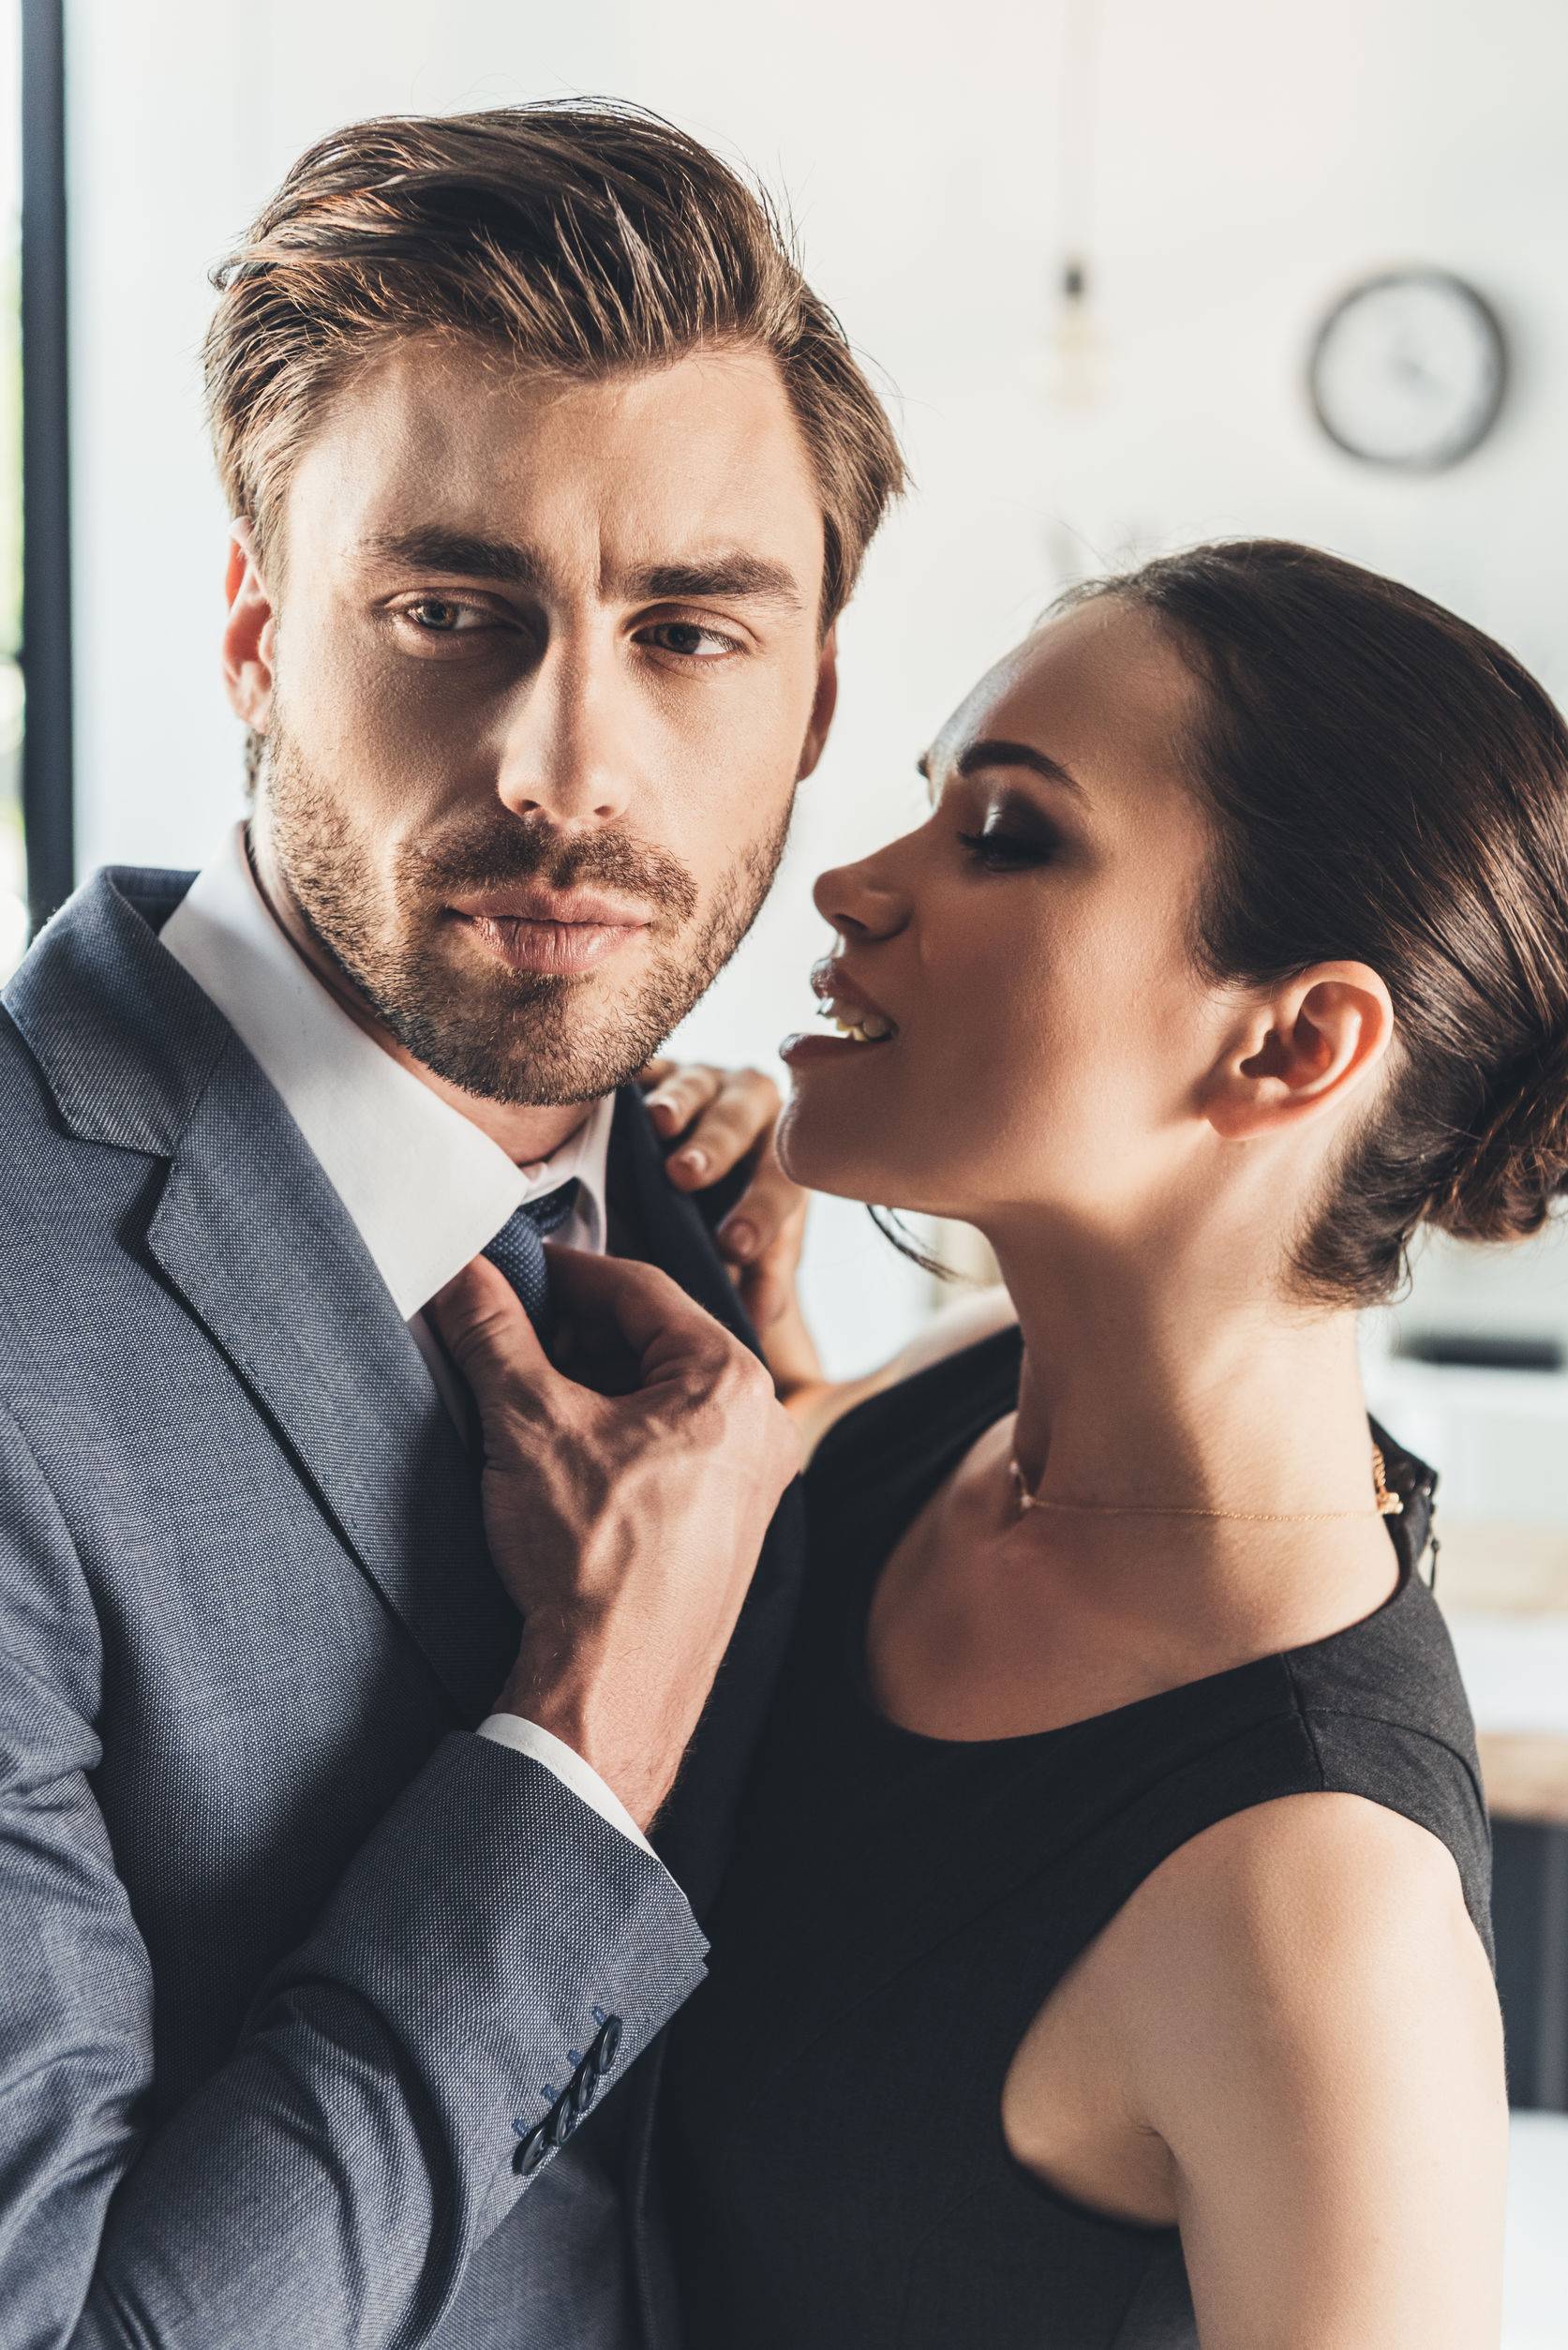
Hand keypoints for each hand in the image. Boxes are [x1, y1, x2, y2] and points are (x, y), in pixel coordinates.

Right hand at [430, 1247, 801, 1829]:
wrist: (611, 1691)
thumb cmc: (592, 1565)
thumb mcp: (528, 1424)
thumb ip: (493, 1334)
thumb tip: (468, 1276)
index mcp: (732, 1383)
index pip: (639, 1289)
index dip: (564, 1273)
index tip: (512, 1273)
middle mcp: (761, 1425)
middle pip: (653, 1341)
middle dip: (573, 1334)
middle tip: (504, 1336)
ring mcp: (751, 1480)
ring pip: (659, 1396)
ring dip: (589, 1385)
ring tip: (518, 1397)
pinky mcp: (727, 1526)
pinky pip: (670, 1447)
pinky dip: (613, 1434)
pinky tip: (555, 1454)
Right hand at [635, 1056, 824, 1395]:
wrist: (685, 1171)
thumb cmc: (719, 1216)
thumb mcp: (745, 1252)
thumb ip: (757, 1281)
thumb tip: (760, 1318)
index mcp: (780, 1155)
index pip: (780, 1184)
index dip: (758, 1213)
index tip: (733, 1247)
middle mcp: (748, 1108)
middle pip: (742, 1120)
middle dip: (717, 1146)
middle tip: (687, 1175)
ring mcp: (699, 1080)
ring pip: (695, 1084)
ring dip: (679, 1102)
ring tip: (660, 1124)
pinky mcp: (651, 1067)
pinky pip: (641, 1064)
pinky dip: (629, 1075)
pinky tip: (609, 1088)